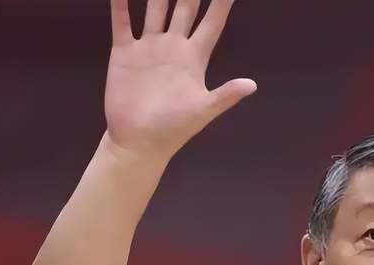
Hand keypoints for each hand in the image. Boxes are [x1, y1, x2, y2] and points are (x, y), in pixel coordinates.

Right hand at [105, 0, 256, 157]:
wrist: (138, 141)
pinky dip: (120, 4)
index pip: (212, 22)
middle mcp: (173, 47)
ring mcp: (149, 47)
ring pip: (155, 8)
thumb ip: (225, 95)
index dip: (221, 2)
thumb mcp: (202, 111)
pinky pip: (122, 22)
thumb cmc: (173, 129)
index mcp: (195, 58)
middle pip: (185, 7)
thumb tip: (253, 84)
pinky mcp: (125, 53)